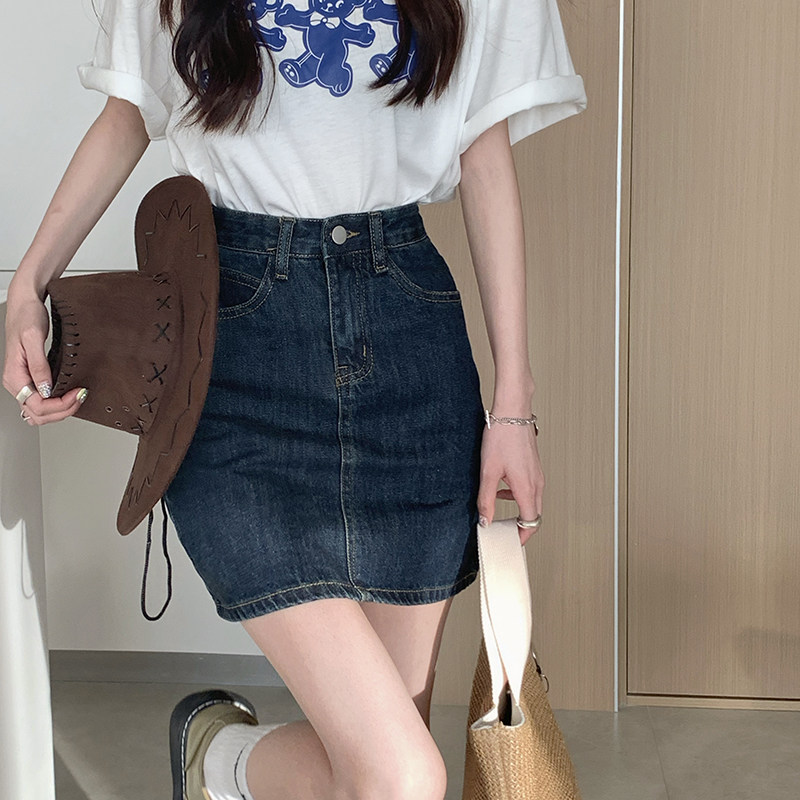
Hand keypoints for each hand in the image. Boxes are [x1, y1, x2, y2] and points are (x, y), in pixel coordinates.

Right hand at [3, 284, 85, 424]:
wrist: (25, 303)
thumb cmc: (26, 316)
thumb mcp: (33, 338)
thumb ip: (39, 365)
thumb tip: (45, 389)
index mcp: (14, 376)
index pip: (36, 406)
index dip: (59, 405)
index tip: (77, 393)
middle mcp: (17, 383)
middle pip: (38, 414)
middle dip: (62, 411)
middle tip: (81, 397)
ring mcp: (24, 382)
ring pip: (40, 412)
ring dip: (60, 411)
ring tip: (77, 398)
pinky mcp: (32, 378)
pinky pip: (42, 401)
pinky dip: (57, 404)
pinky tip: (69, 395)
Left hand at [477, 419, 543, 545]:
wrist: (513, 411)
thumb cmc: (502, 436)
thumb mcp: (488, 471)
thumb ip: (486, 499)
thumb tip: (485, 520)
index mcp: (527, 488)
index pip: (531, 522)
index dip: (521, 536)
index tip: (510, 542)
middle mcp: (537, 483)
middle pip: (534, 515)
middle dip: (520, 527)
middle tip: (503, 533)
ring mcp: (537, 475)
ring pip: (532, 502)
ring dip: (518, 510)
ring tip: (498, 512)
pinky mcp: (534, 467)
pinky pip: (530, 490)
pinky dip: (517, 496)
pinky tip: (501, 488)